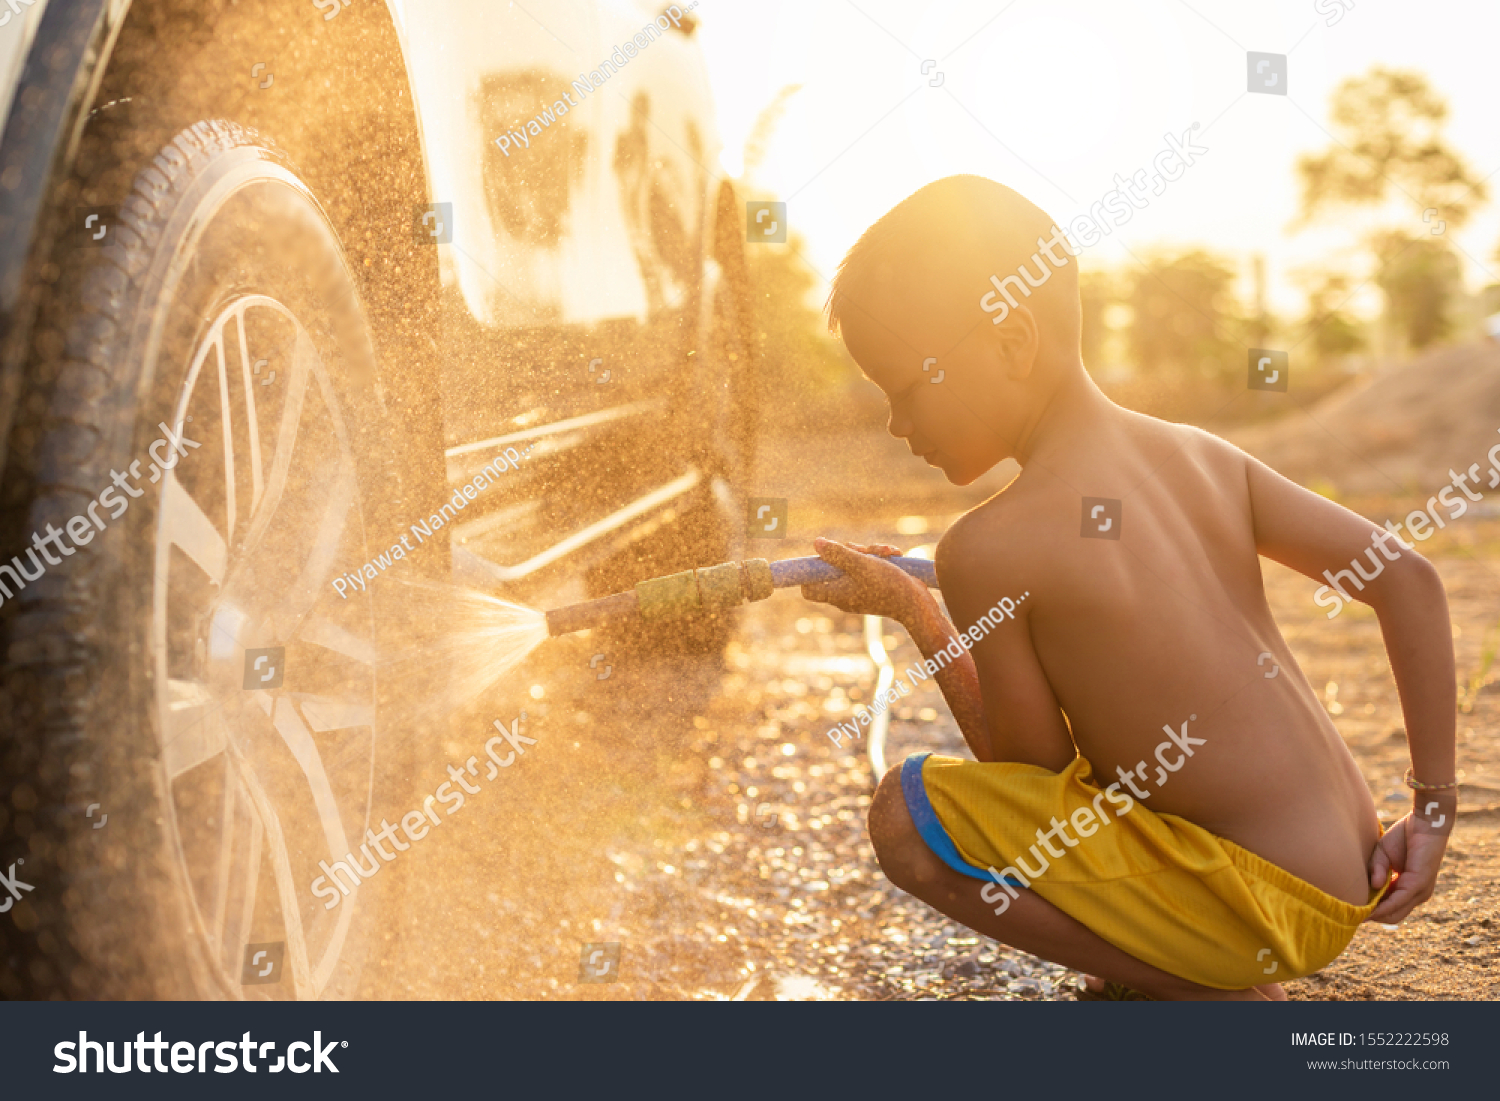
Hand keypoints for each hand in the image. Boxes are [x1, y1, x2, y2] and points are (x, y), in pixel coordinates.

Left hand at [799, 538, 934, 625]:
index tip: (822, 557)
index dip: (811, 572)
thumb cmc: (889, 586)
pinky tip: (894, 554)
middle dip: (851, 552)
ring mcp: (860, 589)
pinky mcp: (875, 585)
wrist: (918, 604)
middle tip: (865, 550)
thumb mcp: (862, 564)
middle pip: (835, 567)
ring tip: (888, 552)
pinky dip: (880, 559)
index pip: (809, 590)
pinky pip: (870, 567)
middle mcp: (845, 593)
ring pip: (855, 563)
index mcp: (836, 593)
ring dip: (871, 552)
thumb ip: (838, 554)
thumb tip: (817, 543)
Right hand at [1364, 808, 1451, 923]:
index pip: (1391, 908)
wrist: (1425, 821)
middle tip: (1352, 913)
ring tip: (1357, 913)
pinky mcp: (1419, 884)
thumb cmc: (1405, 835)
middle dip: (1373, 916)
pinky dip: (1384, 906)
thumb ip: (1377, 870)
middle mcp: (1417, 894)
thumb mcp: (1383, 855)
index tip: (1353, 910)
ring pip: (1395, 913)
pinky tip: (1369, 908)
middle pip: (1393, 916)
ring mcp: (1420, 891)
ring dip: (1376, 914)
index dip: (1373, 911)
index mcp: (1409, 887)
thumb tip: (1374, 886)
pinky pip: (1399, 900)